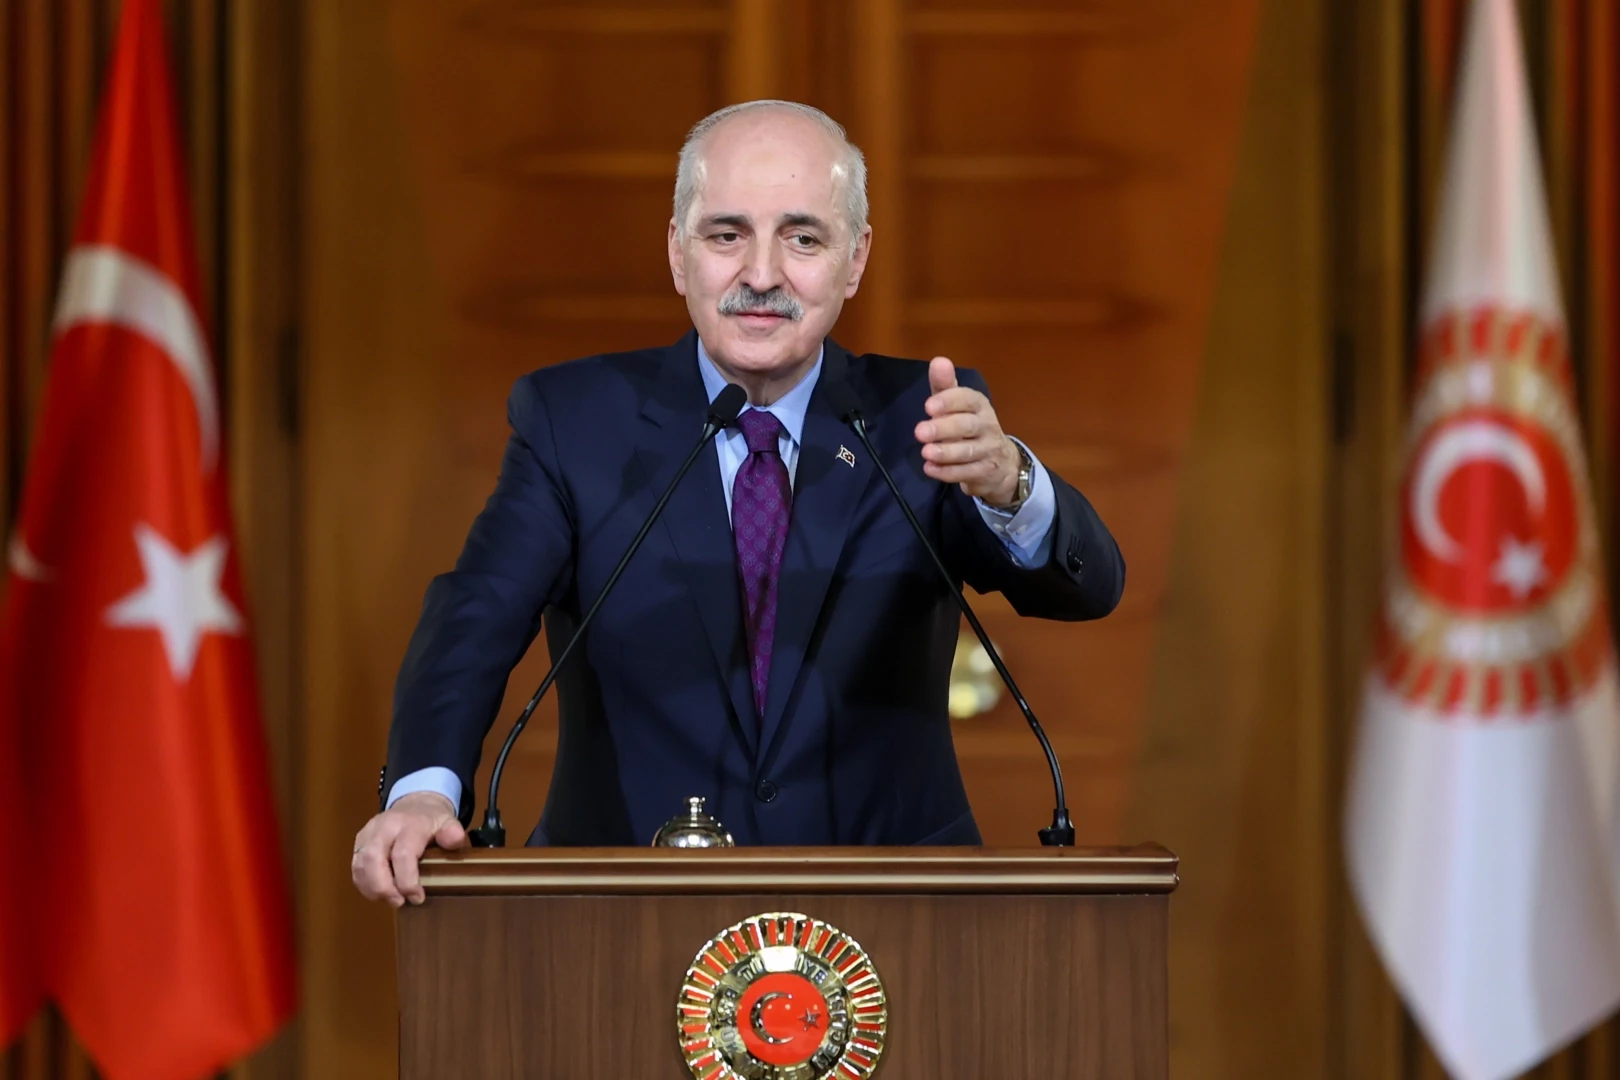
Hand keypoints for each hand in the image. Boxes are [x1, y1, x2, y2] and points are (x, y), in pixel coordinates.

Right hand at [350, 791, 466, 906]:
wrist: (414, 804)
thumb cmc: (431, 820)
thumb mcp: (448, 822)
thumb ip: (452, 833)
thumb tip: (453, 842)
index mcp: (409, 823)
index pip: (403, 854)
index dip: (407, 880)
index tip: (417, 897)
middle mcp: (385, 826)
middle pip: (374, 859)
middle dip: (384, 887)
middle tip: (399, 902)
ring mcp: (369, 833)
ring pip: (361, 864)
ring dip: (372, 888)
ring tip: (390, 900)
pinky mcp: (359, 842)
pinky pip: (356, 866)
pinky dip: (364, 884)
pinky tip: (378, 894)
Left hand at [913, 357, 1021, 506]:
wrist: (1001, 464)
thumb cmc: (970, 428)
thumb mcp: (957, 405)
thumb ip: (945, 386)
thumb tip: (938, 360)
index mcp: (979, 405)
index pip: (968, 399)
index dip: (949, 401)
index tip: (928, 406)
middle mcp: (987, 425)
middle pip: (967, 425)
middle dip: (944, 428)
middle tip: (920, 432)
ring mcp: (989, 450)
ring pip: (968, 451)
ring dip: (946, 452)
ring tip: (925, 452)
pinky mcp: (985, 472)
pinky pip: (967, 473)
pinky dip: (947, 472)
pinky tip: (930, 468)